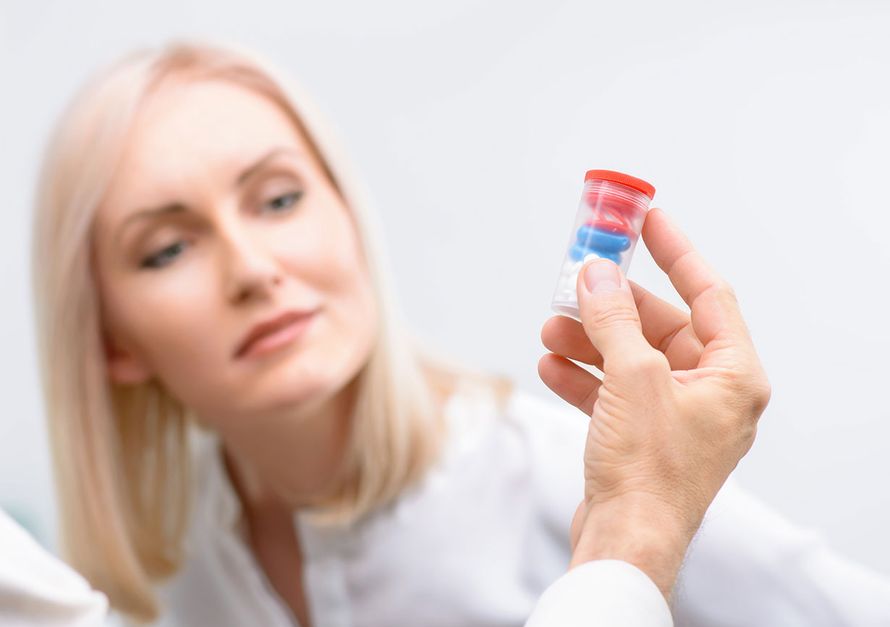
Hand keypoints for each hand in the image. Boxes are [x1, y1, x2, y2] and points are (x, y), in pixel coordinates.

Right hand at [538, 208, 770, 596]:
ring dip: (589, 340)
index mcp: (732, 375)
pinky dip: (584, 376)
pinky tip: (550, 364)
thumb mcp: (633, 377)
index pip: (709, 294)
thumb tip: (597, 274)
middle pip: (660, 326)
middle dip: (612, 306)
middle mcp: (710, 393)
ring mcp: (676, 416)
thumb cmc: (648, 471)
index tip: (648, 220)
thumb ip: (615, 318)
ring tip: (550, 327)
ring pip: (631, 358)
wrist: (626, 541)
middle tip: (577, 281)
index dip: (676, 253)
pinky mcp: (643, 437)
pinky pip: (614, 391)